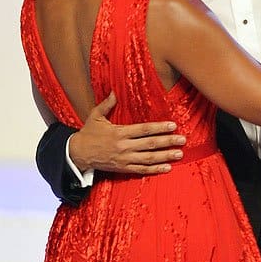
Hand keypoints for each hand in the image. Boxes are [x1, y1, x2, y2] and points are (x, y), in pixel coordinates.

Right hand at [69, 92, 185, 173]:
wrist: (77, 154)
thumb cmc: (88, 134)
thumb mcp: (95, 116)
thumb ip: (106, 104)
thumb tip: (114, 91)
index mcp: (119, 132)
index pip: (144, 130)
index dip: (159, 128)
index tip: (172, 125)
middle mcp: (124, 146)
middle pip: (150, 144)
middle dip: (168, 142)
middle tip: (182, 140)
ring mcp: (124, 159)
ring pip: (148, 158)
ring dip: (165, 156)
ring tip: (179, 154)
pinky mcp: (123, 168)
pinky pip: (141, 170)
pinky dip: (155, 170)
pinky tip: (167, 168)